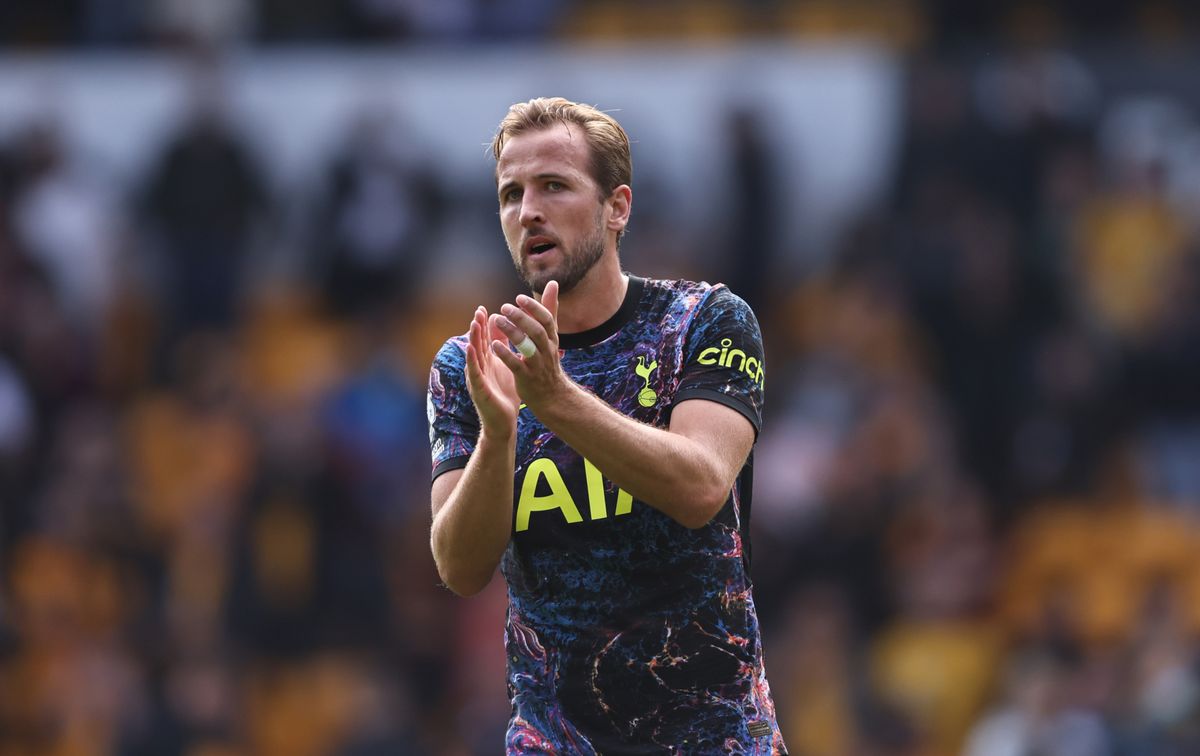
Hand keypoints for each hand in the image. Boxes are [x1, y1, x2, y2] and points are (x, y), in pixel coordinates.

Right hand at [465, 305, 519, 435]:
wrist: (503, 422)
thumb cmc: (504, 394)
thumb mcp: (505, 367)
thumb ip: (504, 349)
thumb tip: (505, 332)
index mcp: (487, 362)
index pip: (484, 340)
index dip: (484, 325)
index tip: (483, 309)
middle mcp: (480, 368)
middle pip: (478, 344)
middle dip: (478, 328)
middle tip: (478, 311)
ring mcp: (477, 378)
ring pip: (474, 356)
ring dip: (473, 339)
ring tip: (474, 324)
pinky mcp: (478, 390)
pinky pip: (474, 372)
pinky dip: (471, 360)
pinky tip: (470, 349)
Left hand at [490, 280, 565, 411]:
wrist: (552, 395)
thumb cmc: (547, 360)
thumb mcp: (551, 334)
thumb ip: (549, 309)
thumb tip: (553, 283)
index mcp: (551, 339)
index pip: (547, 320)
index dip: (534, 308)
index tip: (519, 298)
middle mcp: (547, 350)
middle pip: (537, 331)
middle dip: (522, 318)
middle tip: (504, 307)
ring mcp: (538, 365)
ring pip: (528, 347)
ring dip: (512, 332)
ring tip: (497, 320)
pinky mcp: (527, 378)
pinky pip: (517, 365)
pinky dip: (506, 354)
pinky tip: (494, 344)